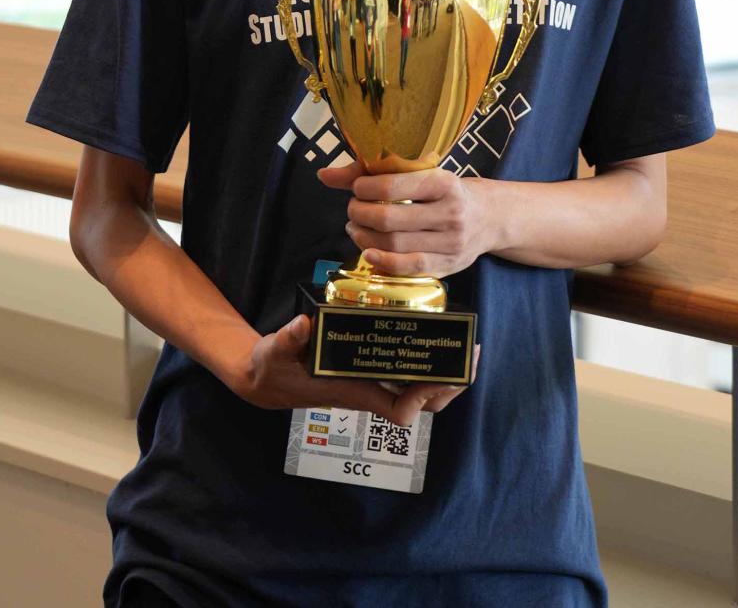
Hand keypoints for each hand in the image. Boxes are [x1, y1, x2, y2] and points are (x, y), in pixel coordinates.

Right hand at [235, 314, 479, 427]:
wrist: (265, 379)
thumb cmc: (272, 368)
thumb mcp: (275, 351)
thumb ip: (287, 339)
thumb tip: (304, 325)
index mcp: (356, 393)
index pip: (402, 411)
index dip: (422, 397)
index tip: (432, 374)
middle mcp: (370, 391)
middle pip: (424, 403)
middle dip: (451, 384)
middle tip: (472, 353)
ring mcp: (372, 382)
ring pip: (421, 390)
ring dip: (445, 372)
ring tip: (465, 345)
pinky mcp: (369, 371)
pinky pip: (408, 373)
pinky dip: (426, 360)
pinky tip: (433, 336)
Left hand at [318, 159, 496, 279]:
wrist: (490, 217)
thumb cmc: (446, 192)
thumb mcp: (422, 173)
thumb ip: (372, 172)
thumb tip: (324, 174)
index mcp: (444, 182)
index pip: (393, 185)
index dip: (364, 188)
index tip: (356, 188)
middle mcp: (450, 213)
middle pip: (390, 219)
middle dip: (360, 214)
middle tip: (353, 209)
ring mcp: (451, 242)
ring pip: (395, 245)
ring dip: (364, 237)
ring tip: (356, 227)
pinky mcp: (448, 265)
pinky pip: (409, 268)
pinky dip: (383, 261)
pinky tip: (368, 252)